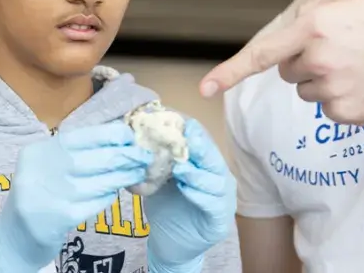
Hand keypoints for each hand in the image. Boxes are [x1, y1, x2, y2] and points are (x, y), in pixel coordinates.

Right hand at [0, 122, 151, 272]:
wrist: (13, 236)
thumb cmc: (39, 194)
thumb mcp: (46, 166)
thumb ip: (75, 152)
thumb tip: (119, 139)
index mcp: (40, 151)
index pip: (84, 135)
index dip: (113, 134)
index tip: (131, 137)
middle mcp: (43, 170)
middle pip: (97, 158)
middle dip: (127, 156)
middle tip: (145, 157)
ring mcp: (52, 195)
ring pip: (102, 181)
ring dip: (124, 176)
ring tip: (137, 173)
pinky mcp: (62, 218)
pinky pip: (97, 202)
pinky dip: (110, 196)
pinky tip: (114, 192)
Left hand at [145, 119, 235, 272]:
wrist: (170, 242)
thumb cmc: (167, 205)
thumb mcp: (159, 178)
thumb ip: (156, 161)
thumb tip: (139, 136)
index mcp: (207, 164)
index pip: (204, 141)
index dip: (192, 131)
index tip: (178, 121)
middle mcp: (220, 178)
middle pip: (213, 158)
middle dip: (199, 147)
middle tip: (186, 137)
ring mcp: (224, 199)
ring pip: (216, 181)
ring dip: (197, 172)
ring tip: (180, 168)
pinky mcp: (221, 220)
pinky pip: (214, 204)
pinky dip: (200, 195)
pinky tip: (186, 189)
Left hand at [199, 0, 363, 124]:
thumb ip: (312, 6)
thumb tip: (291, 26)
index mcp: (314, 27)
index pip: (262, 53)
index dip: (230, 72)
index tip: (206, 88)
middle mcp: (317, 59)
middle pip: (286, 69)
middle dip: (302, 60)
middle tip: (339, 50)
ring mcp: (330, 89)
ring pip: (303, 89)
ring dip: (321, 79)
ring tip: (355, 65)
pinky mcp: (342, 112)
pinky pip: (324, 106)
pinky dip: (338, 98)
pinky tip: (362, 83)